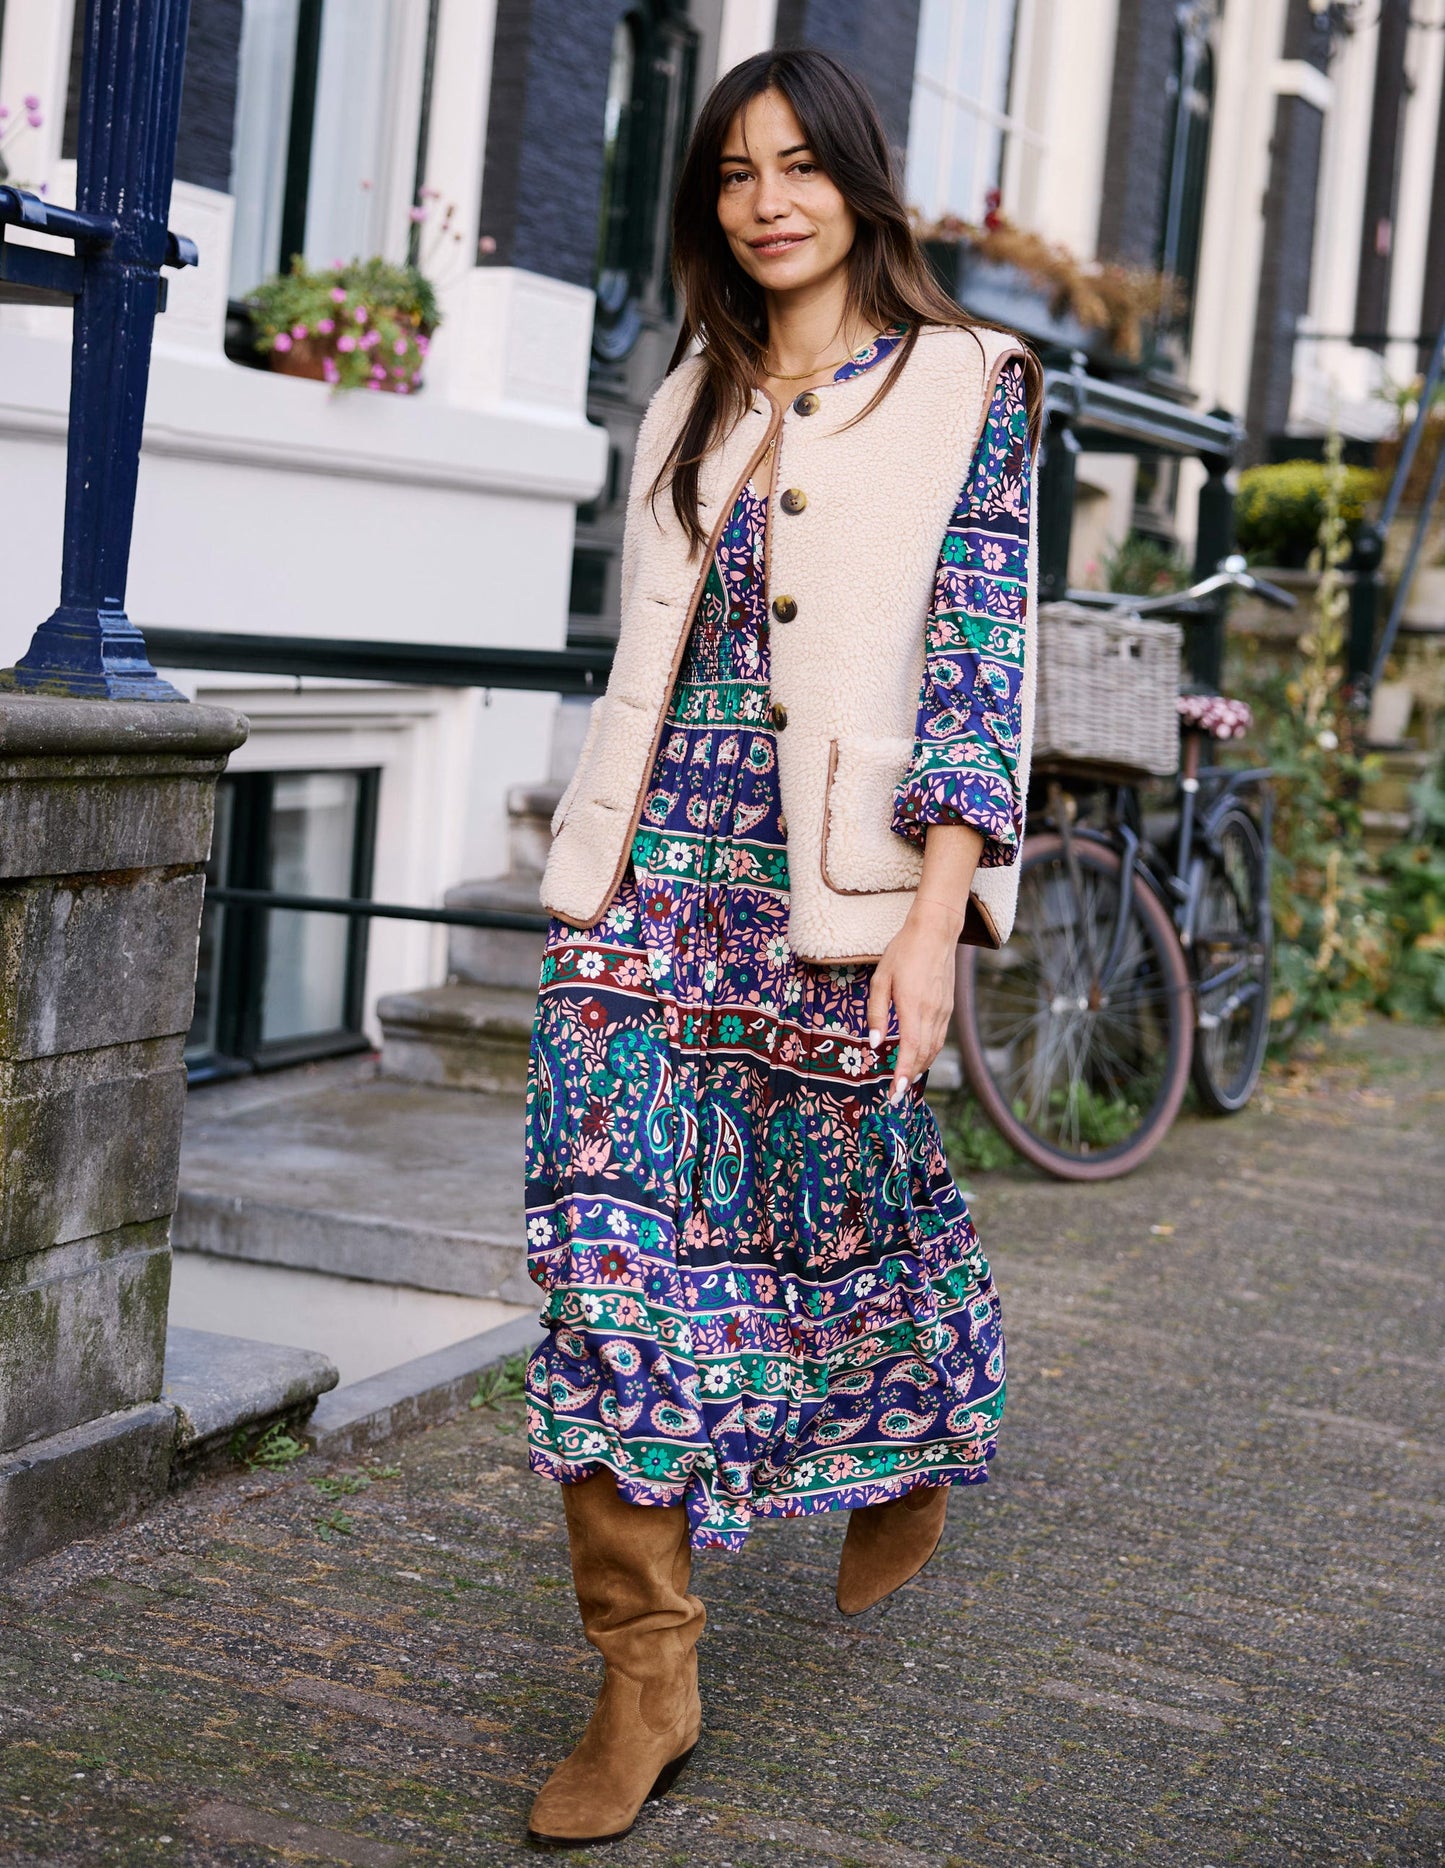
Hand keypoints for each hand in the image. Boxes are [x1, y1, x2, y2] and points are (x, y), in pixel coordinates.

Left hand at [866, 897, 965, 1103]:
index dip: (902, 1074)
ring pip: (934, 1048)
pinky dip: (929, 1052)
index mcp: (913, 1006)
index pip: (910, 1049)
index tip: (894, 1093)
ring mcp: (944, 1010)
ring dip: (920, 1067)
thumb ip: (877, 1014)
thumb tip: (874, 1044)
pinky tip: (919, 1057)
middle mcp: (933, 1012)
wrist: (936, 932)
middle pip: (924, 1054)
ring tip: (905, 1081)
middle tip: (895, 1095)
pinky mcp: (948, 1007)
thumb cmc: (903, 952)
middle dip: (909, 1077)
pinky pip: (940, 1037)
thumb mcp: (880, 979)